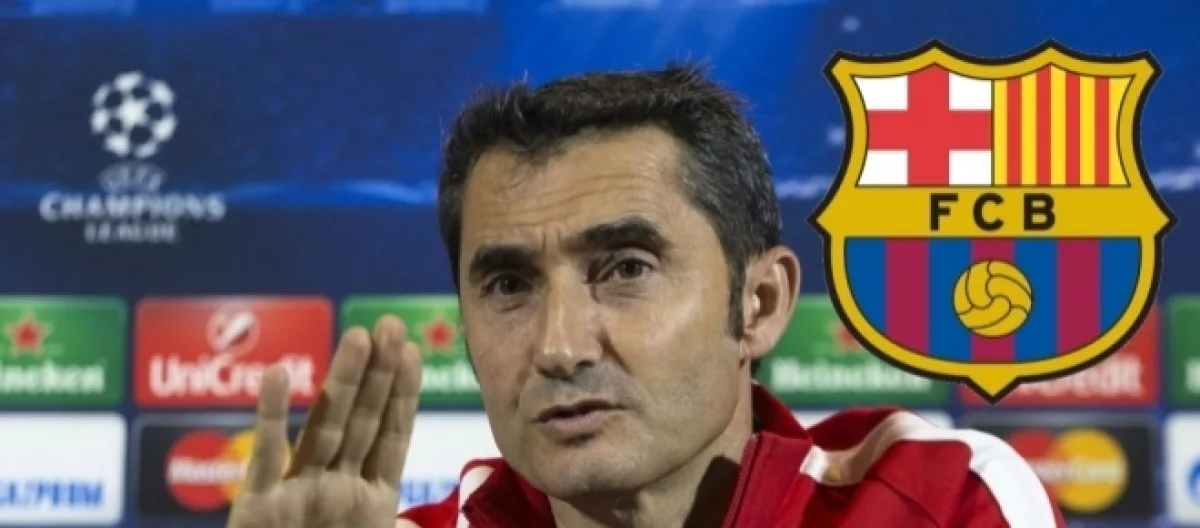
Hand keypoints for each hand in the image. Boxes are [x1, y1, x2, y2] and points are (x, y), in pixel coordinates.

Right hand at [228, 315, 422, 527]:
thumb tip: (424, 523)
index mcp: (369, 500)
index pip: (392, 436)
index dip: (404, 394)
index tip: (413, 350)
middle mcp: (334, 486)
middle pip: (362, 420)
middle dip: (379, 373)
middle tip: (390, 325)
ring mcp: (297, 492)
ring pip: (325, 427)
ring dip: (342, 382)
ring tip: (359, 338)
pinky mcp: (257, 507)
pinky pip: (265, 457)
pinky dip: (269, 416)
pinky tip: (275, 375)